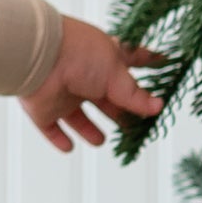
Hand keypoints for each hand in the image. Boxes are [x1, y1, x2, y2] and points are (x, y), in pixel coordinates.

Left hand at [20, 15, 168, 151]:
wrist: (39, 58)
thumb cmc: (80, 55)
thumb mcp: (116, 75)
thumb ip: (135, 95)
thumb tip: (157, 106)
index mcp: (104, 59)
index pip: (132, 60)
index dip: (148, 61)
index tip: (162, 61)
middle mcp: (83, 76)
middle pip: (105, 97)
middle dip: (118, 110)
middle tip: (134, 124)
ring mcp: (62, 93)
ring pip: (77, 116)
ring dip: (88, 129)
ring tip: (101, 141)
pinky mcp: (44, 109)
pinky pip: (51, 128)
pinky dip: (59, 138)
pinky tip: (69, 147)